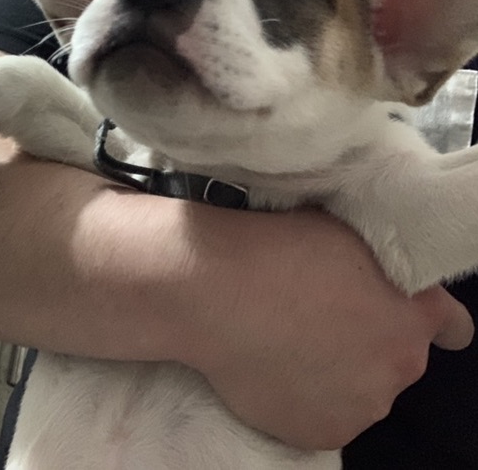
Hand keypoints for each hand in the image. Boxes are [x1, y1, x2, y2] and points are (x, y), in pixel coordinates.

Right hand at [176, 207, 473, 449]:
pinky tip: (274, 369)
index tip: (402, 314)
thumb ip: (378, 271)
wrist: (218, 293)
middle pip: (398, 358)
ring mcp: (361, 406)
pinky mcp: (321, 433)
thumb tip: (374, 287)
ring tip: (289, 346)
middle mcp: (400, 367)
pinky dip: (306, 397)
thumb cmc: (278, 250)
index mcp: (412, 316)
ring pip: (360, 390)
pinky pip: (323, 414)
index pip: (453, 326)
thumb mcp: (345, 237)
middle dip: (369, 342)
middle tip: (318, 320)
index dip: (428, 318)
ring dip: (338, 373)